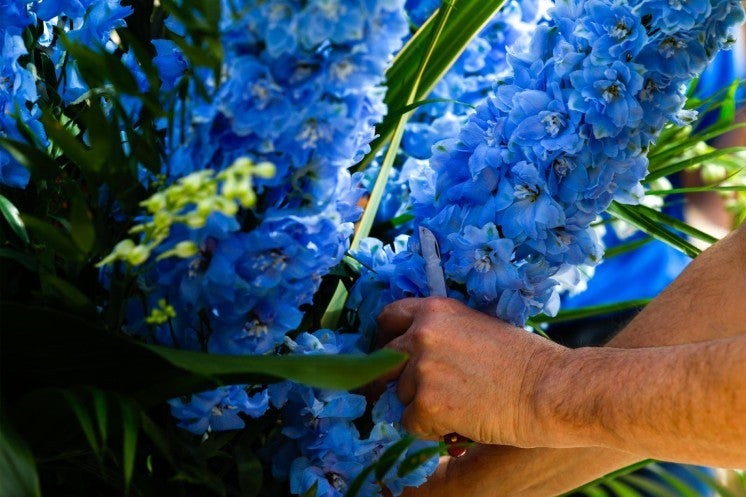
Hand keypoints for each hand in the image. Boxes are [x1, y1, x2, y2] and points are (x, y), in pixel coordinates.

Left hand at [376, 296, 565, 446]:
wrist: (551, 389)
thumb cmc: (526, 360)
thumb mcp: (477, 327)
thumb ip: (443, 334)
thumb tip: (415, 355)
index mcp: (435, 310)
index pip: (389, 318)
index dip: (386, 338)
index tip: (389, 355)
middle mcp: (422, 335)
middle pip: (385, 361)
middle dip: (396, 379)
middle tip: (417, 393)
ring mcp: (422, 369)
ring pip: (400, 396)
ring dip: (420, 406)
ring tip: (458, 407)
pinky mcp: (427, 404)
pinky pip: (410, 423)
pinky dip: (430, 429)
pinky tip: (458, 424)